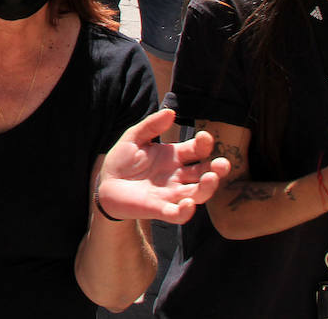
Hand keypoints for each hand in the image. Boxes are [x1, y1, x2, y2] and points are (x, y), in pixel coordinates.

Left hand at [97, 109, 230, 223]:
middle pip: (204, 173)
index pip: (196, 150)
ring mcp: (170, 194)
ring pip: (197, 194)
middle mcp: (177, 176)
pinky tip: (188, 203)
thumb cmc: (121, 160)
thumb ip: (151, 125)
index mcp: (174, 157)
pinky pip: (176, 214)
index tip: (204, 137)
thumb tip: (171, 112)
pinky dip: (185, 211)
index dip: (204, 144)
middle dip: (216, 169)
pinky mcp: (158, 209)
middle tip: (223, 163)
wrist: (105, 184)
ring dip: (207, 188)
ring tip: (211, 178)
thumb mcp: (134, 137)